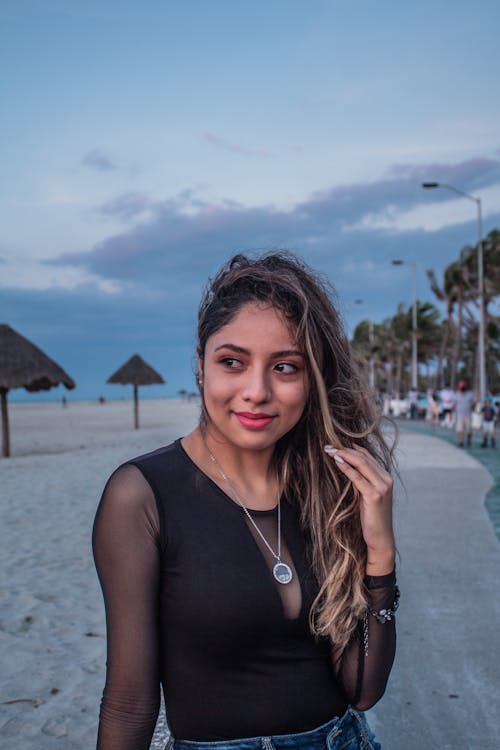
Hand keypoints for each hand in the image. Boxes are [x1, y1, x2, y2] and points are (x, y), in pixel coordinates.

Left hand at [325, 444, 394, 575]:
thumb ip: (363, 481)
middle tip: (329, 445)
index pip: (368, 456)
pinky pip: (358, 477)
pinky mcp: (374, 496)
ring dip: (344, 455)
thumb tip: (347, 466)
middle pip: (364, 457)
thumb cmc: (372, 518)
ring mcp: (382, 487)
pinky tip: (337, 461)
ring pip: (362, 464)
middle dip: (345, 449)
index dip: (352, 448)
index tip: (336, 443)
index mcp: (386, 477)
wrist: (380, 538)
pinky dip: (347, 467)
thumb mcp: (368, 495)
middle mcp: (386, 479)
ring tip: (330, 450)